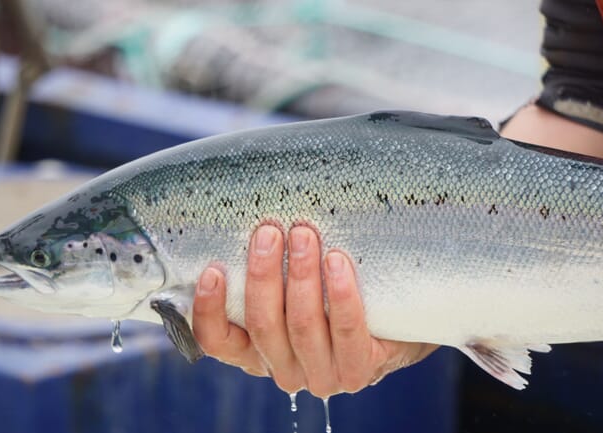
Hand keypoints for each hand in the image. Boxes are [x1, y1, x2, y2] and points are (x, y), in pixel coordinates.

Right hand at [192, 224, 436, 396]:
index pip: (217, 342)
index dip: (209, 310)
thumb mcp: (291, 291)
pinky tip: (337, 261)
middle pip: (263, 324)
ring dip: (301, 275)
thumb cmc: (330, 299)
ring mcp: (321, 375)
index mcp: (256, 352)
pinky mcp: (358, 370)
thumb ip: (270, 276)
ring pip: (302, 325)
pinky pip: (346, 330)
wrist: (393, 325)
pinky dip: (340, 294)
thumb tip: (252, 225)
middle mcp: (284, 370)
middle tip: (269, 232)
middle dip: (263, 274)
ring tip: (304, 235)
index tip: (213, 270)